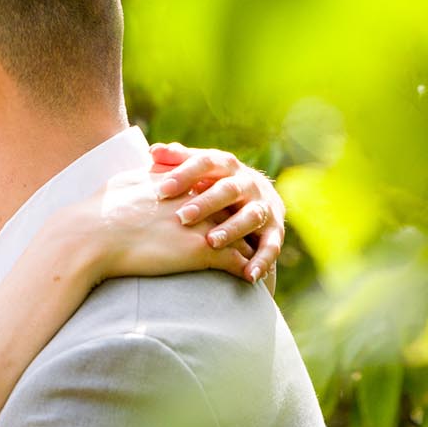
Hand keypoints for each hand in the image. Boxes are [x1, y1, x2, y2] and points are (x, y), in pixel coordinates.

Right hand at [55, 169, 254, 284]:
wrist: (93, 235)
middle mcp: (198, 200)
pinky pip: (237, 262)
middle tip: (258, 235)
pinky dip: (247, 271)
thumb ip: (146, 174)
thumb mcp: (126, 181)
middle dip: (246, 222)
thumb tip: (147, 166)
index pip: (215, 189)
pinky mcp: (202, 252)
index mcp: (182, 184)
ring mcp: (203, 225)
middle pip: (235, 209)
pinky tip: (251, 281)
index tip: (232, 211)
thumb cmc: (100, 211)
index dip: (225, 202)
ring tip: (262, 261)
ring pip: (243, 236)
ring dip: (254, 249)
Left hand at [149, 141, 285, 284]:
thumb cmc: (213, 182)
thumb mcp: (198, 168)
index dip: (185, 174)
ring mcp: (262, 206)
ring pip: (250, 216)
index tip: (162, 190)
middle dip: (206, 203)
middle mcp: (247, 183)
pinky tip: (249, 275)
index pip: (206, 163)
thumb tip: (153, 152)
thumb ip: (177, 160)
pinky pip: (271, 246)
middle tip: (182, 217)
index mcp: (226, 165)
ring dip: (232, 229)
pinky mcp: (274, 230)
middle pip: (228, 190)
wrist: (255, 195)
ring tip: (212, 242)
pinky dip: (262, 261)